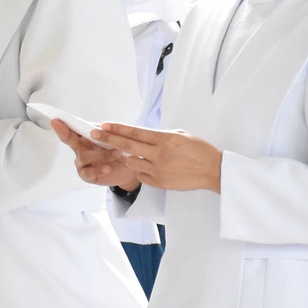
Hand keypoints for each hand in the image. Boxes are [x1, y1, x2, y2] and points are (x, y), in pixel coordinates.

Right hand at [50, 120, 138, 190]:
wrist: (130, 169)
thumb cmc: (120, 151)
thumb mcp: (116, 139)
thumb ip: (107, 133)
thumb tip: (102, 127)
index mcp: (86, 138)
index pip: (73, 129)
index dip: (63, 124)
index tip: (55, 119)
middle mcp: (81, 149)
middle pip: (69, 139)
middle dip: (63, 131)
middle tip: (56, 123)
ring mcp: (82, 163)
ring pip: (83, 156)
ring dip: (101, 154)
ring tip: (117, 153)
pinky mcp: (88, 175)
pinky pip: (89, 172)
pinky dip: (99, 169)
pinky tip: (108, 168)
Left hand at [94, 122, 223, 192]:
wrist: (212, 170)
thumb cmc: (199, 150)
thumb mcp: (180, 135)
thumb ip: (159, 136)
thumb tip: (141, 135)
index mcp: (164, 139)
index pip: (135, 132)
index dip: (118, 128)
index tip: (104, 124)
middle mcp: (159, 154)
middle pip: (127, 146)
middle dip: (109, 139)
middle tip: (95, 134)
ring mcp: (158, 170)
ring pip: (132, 163)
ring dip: (131, 158)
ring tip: (141, 155)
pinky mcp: (159, 182)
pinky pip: (142, 176)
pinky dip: (142, 171)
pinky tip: (152, 167)